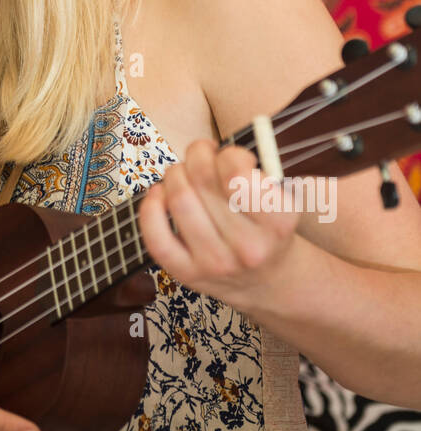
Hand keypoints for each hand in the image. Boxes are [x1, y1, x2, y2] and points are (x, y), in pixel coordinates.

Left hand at [136, 139, 301, 308]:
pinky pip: (157, 237)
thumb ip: (254, 170)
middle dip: (197, 155)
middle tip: (202, 155)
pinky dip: (151, 207)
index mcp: (278, 222)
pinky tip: (159, 193)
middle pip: (203, 180)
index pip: (238, 174)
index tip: (229, 156)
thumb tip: (212, 149)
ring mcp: (216, 263)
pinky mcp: (189, 274)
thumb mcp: (281, 198)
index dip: (227, 153)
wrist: (269, 281)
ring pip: (180, 200)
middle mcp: (249, 247)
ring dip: (175, 174)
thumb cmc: (267, 227)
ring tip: (184, 174)